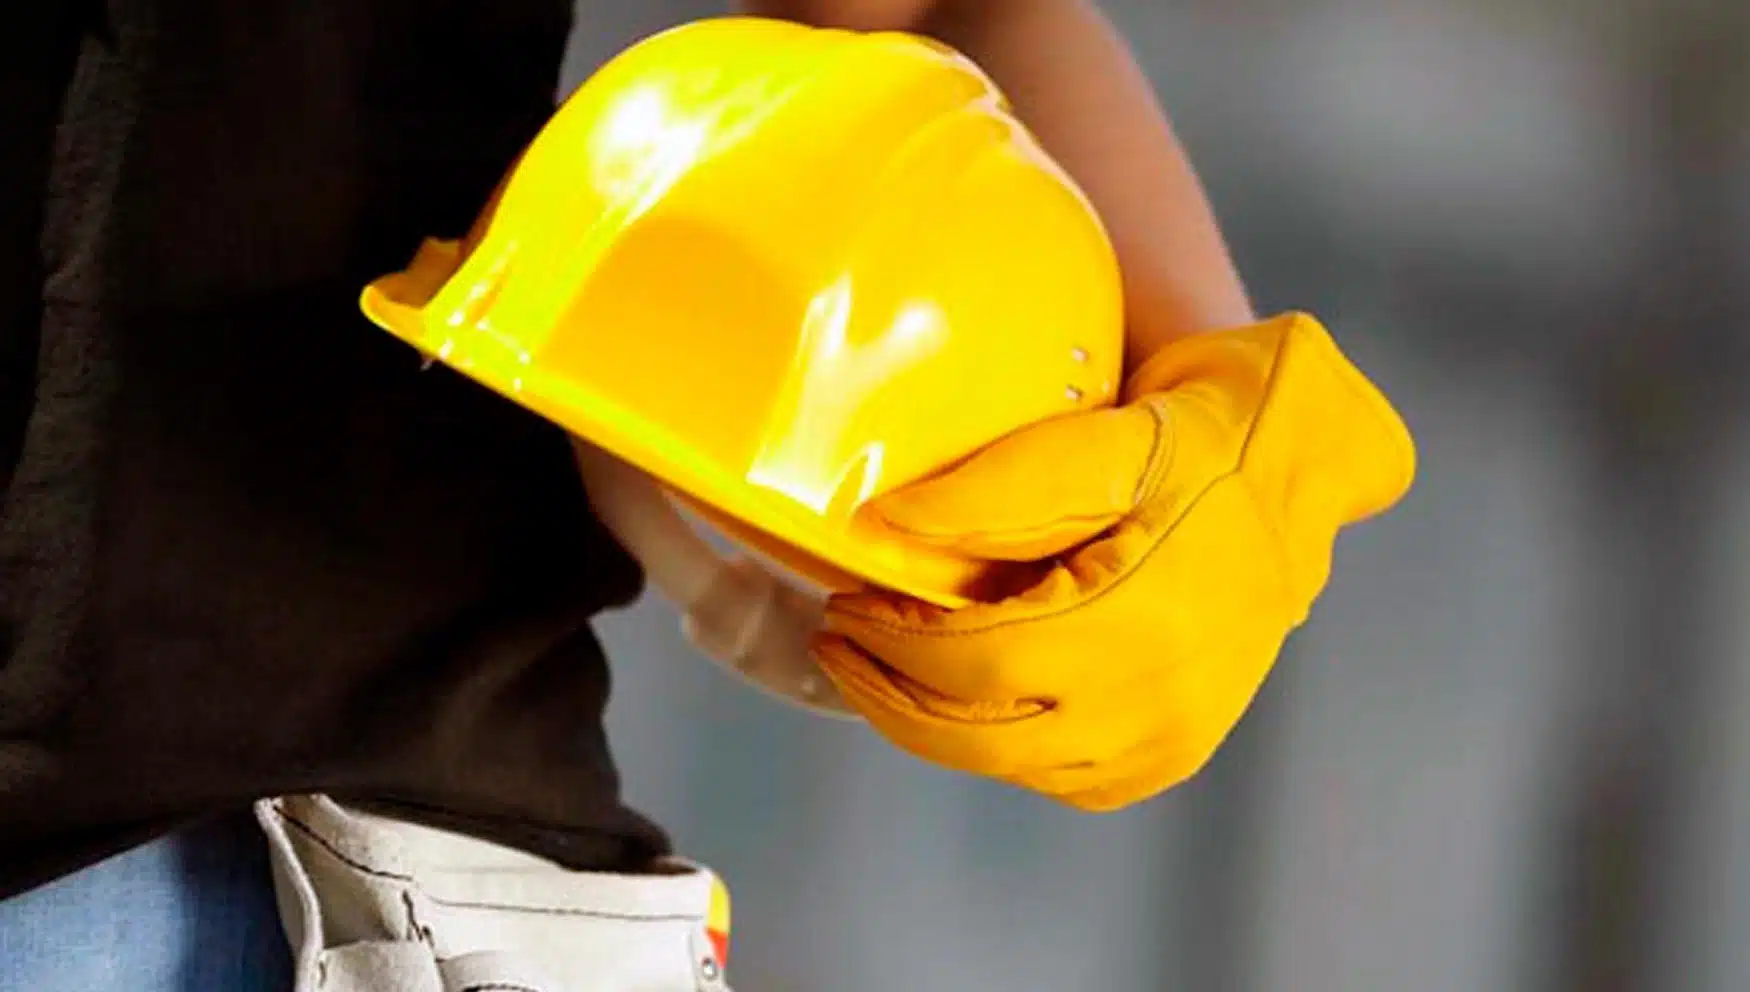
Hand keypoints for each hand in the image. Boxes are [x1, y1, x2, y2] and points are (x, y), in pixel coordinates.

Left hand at [810, 312, 1415, 809]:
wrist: (1303, 462)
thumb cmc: (1205, 432)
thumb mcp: (1102, 437)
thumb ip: (994, 490)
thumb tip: (881, 525)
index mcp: (1146, 619)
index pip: (980, 662)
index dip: (893, 644)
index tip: (844, 603)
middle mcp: (1164, 699)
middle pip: (982, 734)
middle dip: (890, 695)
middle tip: (838, 642)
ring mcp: (1175, 736)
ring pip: (1014, 764)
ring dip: (935, 723)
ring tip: (887, 664)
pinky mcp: (1176, 751)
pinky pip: (1062, 776)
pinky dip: (1000, 746)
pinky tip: (969, 697)